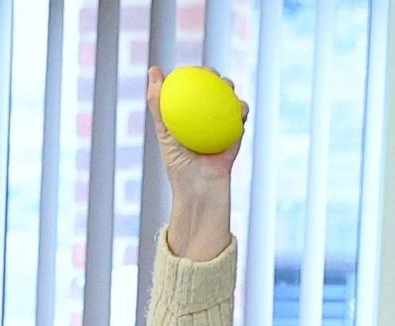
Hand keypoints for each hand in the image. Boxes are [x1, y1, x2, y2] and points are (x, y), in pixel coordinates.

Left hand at [148, 68, 237, 260]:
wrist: (201, 189)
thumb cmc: (179, 165)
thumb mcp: (165, 131)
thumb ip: (158, 103)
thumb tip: (153, 69)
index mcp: (185, 114)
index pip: (189, 87)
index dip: (192, 72)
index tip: (191, 68)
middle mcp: (203, 116)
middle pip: (212, 87)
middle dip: (213, 75)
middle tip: (211, 74)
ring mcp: (220, 122)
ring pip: (229, 97)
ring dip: (230, 88)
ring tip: (226, 88)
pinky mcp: (235, 131)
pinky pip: (241, 115)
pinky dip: (241, 109)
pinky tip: (238, 108)